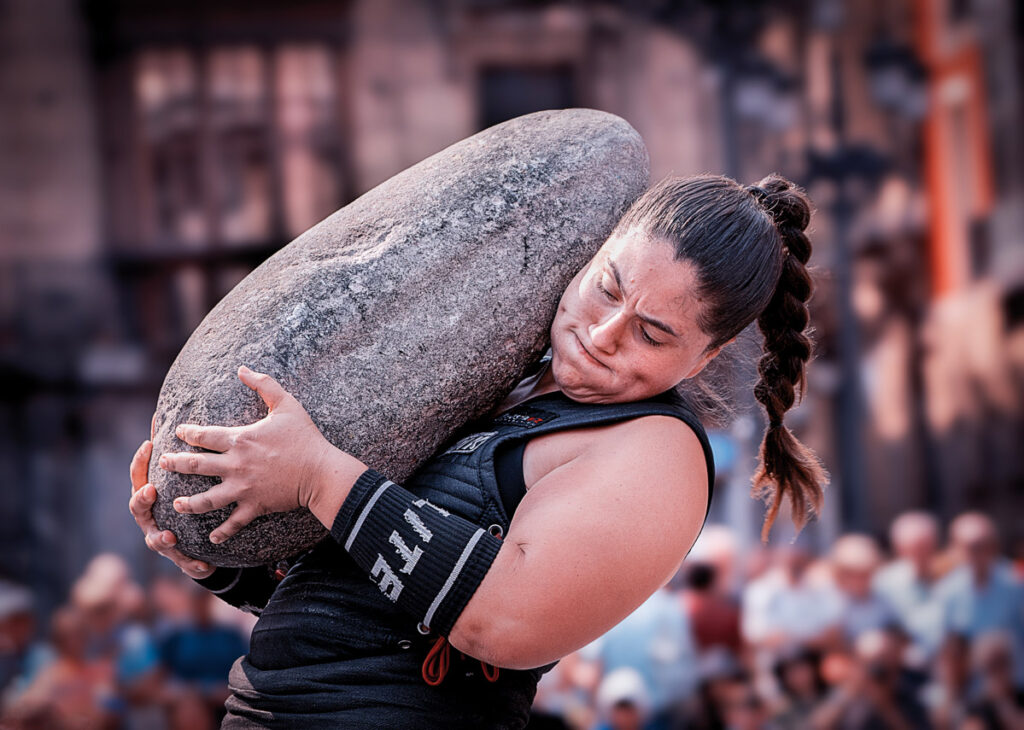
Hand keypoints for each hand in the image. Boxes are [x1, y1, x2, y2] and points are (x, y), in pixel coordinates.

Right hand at [128, 435, 212, 578]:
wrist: (200, 542)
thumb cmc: (186, 498)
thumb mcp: (181, 476)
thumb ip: (173, 450)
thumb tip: (164, 413)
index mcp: (150, 494)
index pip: (139, 474)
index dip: (141, 460)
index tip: (149, 444)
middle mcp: (150, 516)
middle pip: (137, 507)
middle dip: (141, 499)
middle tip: (150, 490)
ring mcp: (160, 537)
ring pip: (153, 539)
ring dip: (160, 538)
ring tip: (170, 537)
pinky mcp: (179, 558)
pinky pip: (183, 562)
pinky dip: (191, 564)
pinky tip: (203, 565)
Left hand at [158, 366, 334, 543]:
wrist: (322, 472)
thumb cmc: (305, 437)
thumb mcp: (287, 404)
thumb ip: (264, 384)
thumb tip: (243, 368)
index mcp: (240, 439)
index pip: (204, 435)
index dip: (187, 433)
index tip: (179, 432)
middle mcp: (235, 465)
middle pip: (195, 466)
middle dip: (175, 464)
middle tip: (164, 464)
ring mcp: (243, 488)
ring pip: (206, 499)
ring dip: (189, 502)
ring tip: (177, 504)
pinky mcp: (255, 506)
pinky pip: (233, 523)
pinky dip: (222, 532)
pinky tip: (212, 538)